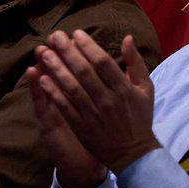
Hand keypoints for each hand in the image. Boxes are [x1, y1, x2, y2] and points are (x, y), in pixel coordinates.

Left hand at [34, 31, 158, 173]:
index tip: (75, 33)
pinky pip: (65, 107)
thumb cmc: (139, 117)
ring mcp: (94, 115)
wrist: (134, 154)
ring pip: (72, 88)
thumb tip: (127, 38)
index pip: (103, 62)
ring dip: (56, 69)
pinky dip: (54, 93)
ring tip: (45, 53)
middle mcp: (108, 101)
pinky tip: (42, 79)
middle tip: (55, 36)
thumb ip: (135, 62)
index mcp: (124, 89)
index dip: (88, 46)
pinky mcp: (82, 128)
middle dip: (68, 51)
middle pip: (84, 72)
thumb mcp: (145, 89)